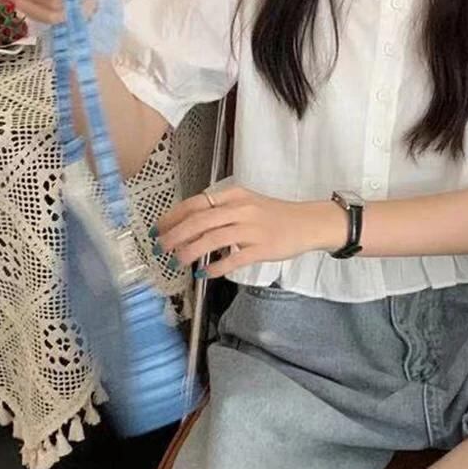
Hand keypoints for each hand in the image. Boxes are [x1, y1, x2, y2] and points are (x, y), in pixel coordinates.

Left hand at [150, 186, 346, 278]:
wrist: (308, 223)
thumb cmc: (275, 215)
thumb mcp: (247, 204)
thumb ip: (221, 212)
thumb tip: (188, 227)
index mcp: (234, 195)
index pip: (197, 203)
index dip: (174, 216)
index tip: (159, 228)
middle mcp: (241, 209)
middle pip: (200, 220)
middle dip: (176, 234)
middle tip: (161, 247)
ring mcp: (252, 229)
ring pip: (213, 238)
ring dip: (191, 250)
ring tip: (178, 261)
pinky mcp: (262, 248)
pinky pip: (233, 259)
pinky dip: (216, 266)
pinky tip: (204, 272)